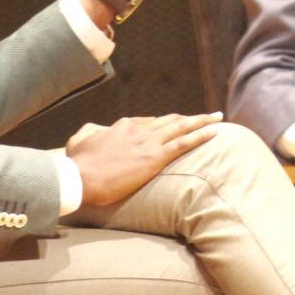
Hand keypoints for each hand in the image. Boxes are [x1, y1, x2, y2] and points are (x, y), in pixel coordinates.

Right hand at [66, 112, 221, 205]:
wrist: (80, 178)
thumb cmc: (77, 164)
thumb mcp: (79, 140)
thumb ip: (91, 131)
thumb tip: (97, 129)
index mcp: (123, 125)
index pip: (149, 122)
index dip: (164, 124)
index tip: (174, 127)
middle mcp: (138, 129)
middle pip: (170, 120)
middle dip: (190, 118)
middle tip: (207, 116)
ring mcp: (148, 142)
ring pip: (181, 126)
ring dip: (202, 121)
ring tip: (217, 118)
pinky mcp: (154, 157)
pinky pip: (184, 142)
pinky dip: (201, 135)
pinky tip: (214, 132)